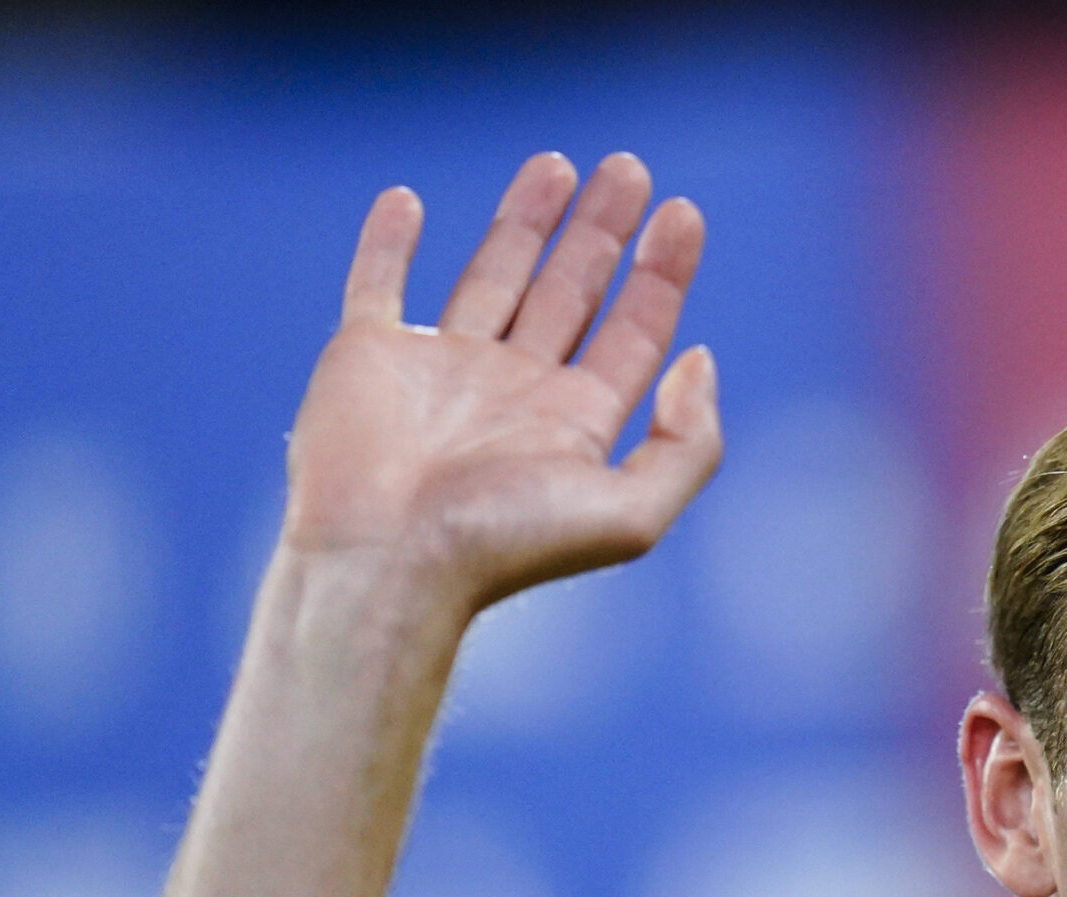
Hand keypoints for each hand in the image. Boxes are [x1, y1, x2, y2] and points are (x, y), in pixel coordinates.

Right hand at [279, 152, 721, 615]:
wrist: (388, 564)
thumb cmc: (505, 548)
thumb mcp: (633, 513)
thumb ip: (688, 444)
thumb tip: (700, 359)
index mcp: (574, 423)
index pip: (633, 332)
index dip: (663, 272)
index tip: (683, 212)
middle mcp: (513, 391)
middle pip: (571, 291)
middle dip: (603, 231)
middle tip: (631, 169)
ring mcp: (439, 371)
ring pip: (492, 275)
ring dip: (523, 221)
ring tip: (556, 163)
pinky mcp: (367, 358)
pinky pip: (377, 285)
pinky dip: (388, 244)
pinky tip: (407, 202)